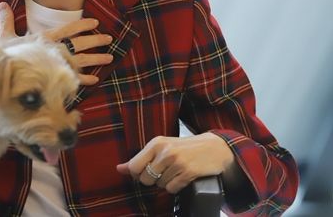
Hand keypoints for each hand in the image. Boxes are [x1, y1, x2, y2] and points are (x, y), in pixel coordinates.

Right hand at [0, 2, 112, 85]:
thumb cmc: (3, 54)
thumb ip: (7, 19)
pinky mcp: (52, 77)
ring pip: (80, 60)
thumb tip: (2, 4)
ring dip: (96, 58)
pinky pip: (72, 78)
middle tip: (109, 39)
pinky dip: (84, 79)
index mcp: (43, 38)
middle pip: (78, 43)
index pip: (67, 28)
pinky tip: (96, 79)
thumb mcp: (5, 35)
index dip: (82, 25)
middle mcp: (52, 49)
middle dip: (95, 40)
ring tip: (110, 57)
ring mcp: (54, 63)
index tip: (95, 22)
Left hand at [116, 133, 234, 193]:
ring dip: (166, 183)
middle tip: (164, 172)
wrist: (213, 148)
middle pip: (145, 179)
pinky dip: (176, 187)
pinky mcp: (188, 172)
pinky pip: (172, 189)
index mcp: (156, 143)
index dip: (138, 174)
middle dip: (153, 180)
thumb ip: (140, 158)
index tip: (147, 172)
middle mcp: (165, 151)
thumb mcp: (161, 148)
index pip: (134, 167)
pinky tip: (183, 177)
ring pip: (160, 185)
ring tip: (176, 172)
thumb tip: (119, 169)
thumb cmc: (184, 148)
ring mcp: (177, 162)